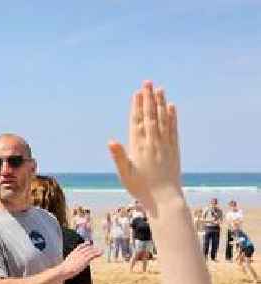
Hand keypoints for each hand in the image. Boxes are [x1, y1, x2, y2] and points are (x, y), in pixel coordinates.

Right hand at [59, 244, 101, 279]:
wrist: (64, 270)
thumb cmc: (64, 270)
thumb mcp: (66, 265)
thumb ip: (70, 264)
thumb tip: (70, 268)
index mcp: (73, 253)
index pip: (79, 246)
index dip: (84, 244)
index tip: (88, 242)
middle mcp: (78, 253)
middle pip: (86, 248)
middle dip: (92, 248)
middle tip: (97, 248)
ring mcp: (81, 256)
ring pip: (91, 251)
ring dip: (96, 250)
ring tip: (101, 250)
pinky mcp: (85, 259)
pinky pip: (93, 255)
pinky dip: (97, 253)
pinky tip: (101, 252)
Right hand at [109, 81, 182, 212]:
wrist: (164, 199)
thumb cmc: (141, 188)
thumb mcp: (125, 174)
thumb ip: (119, 156)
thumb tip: (110, 141)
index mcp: (139, 147)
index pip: (137, 122)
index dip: (137, 106)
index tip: (137, 93)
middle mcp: (153, 142)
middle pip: (150, 116)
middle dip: (149, 98)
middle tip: (148, 82)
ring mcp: (165, 145)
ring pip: (162, 119)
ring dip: (160, 103)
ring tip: (159, 89)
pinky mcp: (174, 149)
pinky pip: (173, 129)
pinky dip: (172, 117)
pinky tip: (171, 107)